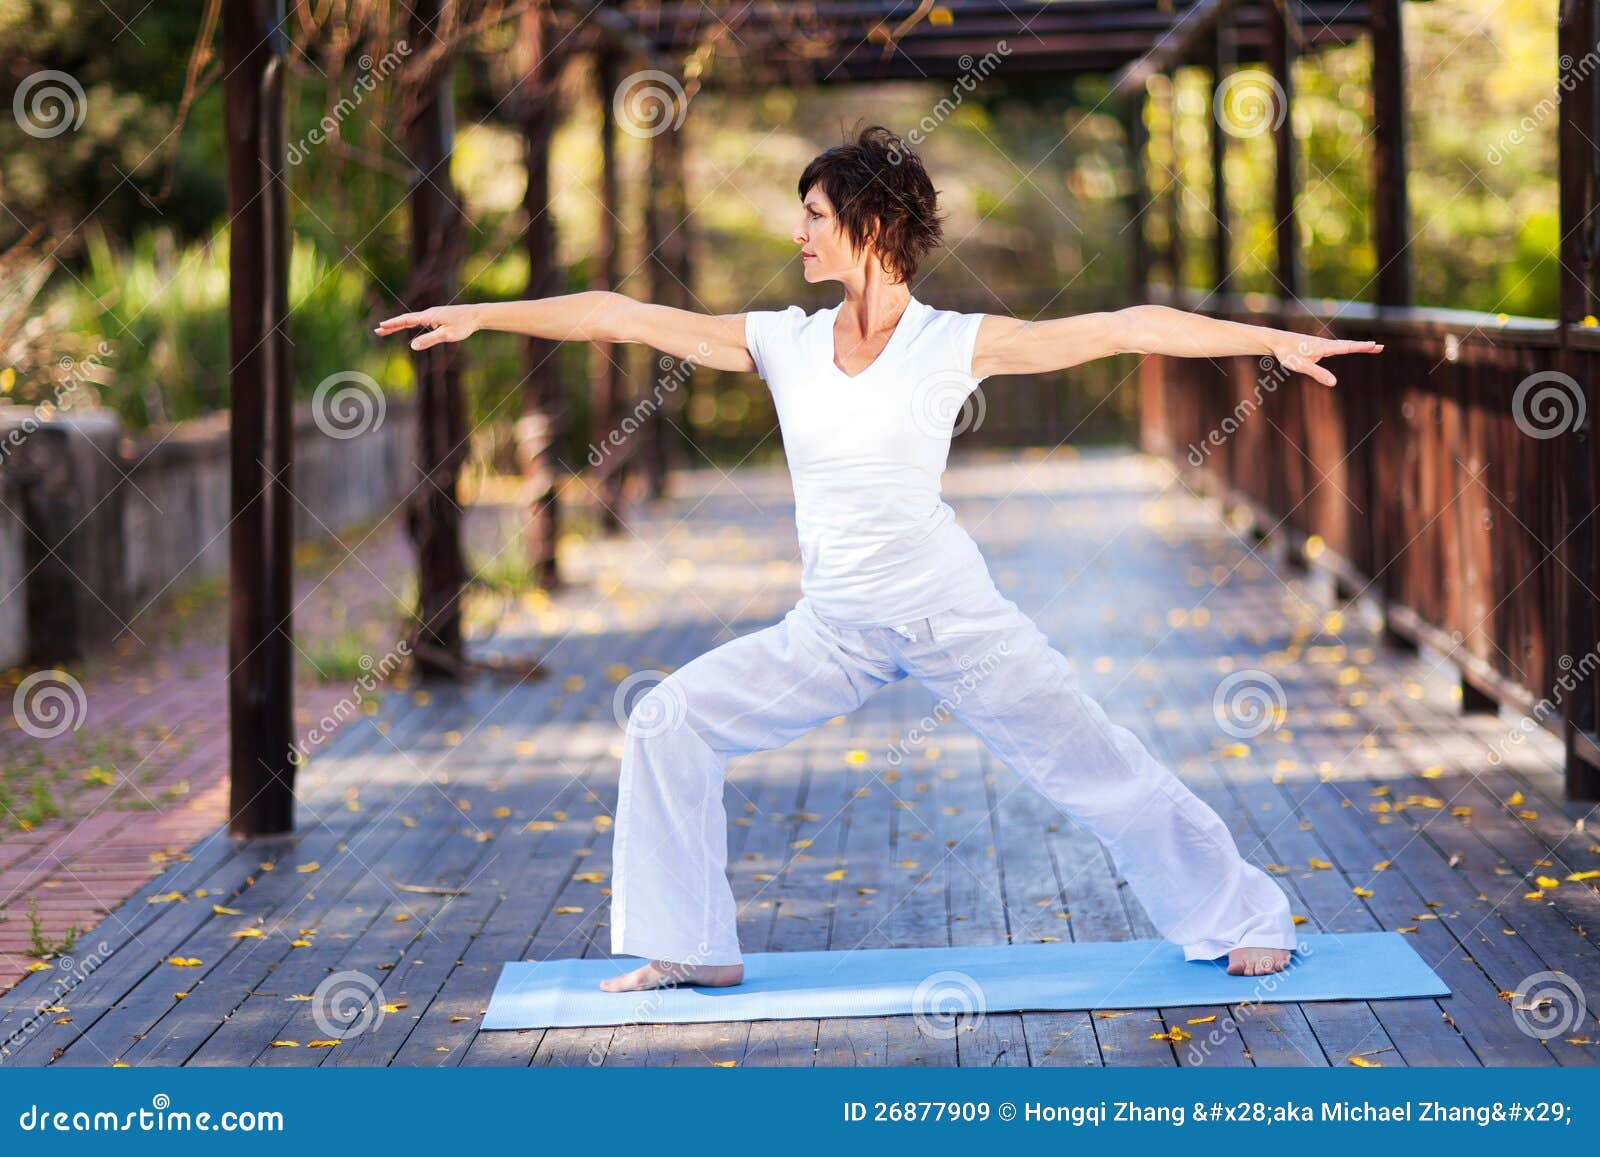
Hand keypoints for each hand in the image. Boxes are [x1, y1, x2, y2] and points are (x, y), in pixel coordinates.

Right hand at [373, 304, 480, 349]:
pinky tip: (407, 326)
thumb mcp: (446, 335)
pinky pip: (419, 320)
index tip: (381, 326)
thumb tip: (412, 346)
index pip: (406, 320)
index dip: (393, 324)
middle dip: (391, 325)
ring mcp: (433, 315)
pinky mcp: (437, 317)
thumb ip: (429, 340)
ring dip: (399, 324)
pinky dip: (409, 323)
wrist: (476, 315)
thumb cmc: (463, 325)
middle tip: (377, 330)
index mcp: (428, 316)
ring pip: (412, 320)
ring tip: (386, 329)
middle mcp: (428, 313)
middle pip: (406, 319)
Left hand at [1266, 332, 1383, 387]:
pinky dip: (1344, 348)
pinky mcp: (1314, 348)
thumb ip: (1318, 373)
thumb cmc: (1287, 353)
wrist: (1275, 341)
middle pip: (1348, 345)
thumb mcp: (1301, 366)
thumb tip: (1334, 383)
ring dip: (1356, 346)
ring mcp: (1320, 346)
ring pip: (1341, 346)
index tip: (1376, 345)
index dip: (1362, 347)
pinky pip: (1333, 348)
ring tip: (1371, 348)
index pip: (1347, 347)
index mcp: (1324, 347)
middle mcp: (1324, 345)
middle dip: (1364, 347)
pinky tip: (1344, 350)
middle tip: (1380, 347)